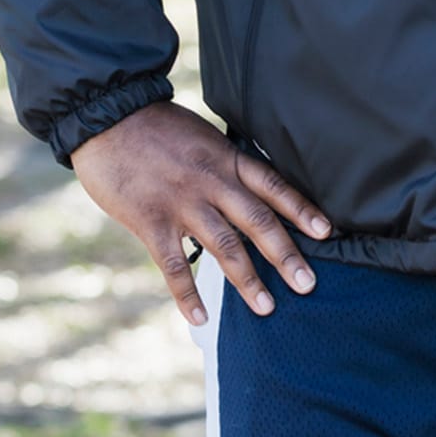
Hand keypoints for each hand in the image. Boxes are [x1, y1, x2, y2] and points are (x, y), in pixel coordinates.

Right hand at [69, 100, 331, 324]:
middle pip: (258, 221)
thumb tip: (246, 189)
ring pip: (224, 247)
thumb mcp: (202, 136)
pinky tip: (200, 318)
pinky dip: (188, 294)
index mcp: (226, 157)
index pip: (274, 185)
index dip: (301, 209)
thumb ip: (224, 163)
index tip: (326, 232)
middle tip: (308, 284)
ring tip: (267, 307)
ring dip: (247, 280)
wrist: (108, 118)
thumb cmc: (156, 126)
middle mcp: (212, 182)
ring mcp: (182, 203)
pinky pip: (173, 266)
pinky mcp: (151, 221)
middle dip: (285, 255)